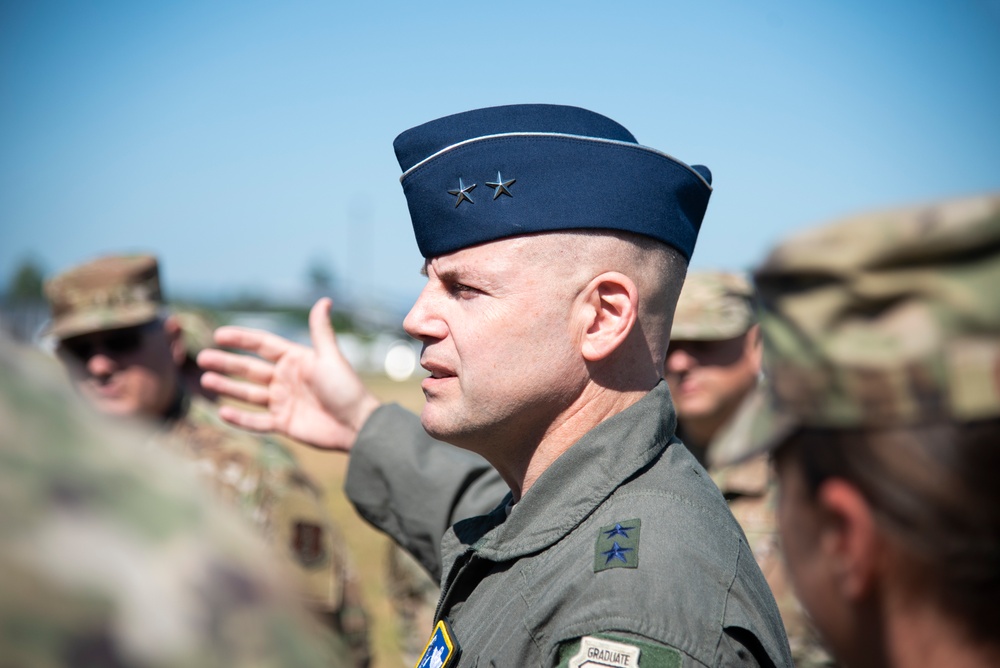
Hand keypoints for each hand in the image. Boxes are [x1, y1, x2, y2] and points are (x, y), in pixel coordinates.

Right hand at [197, 298, 380, 450]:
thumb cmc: (346, 388)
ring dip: (227, 387)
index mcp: (296, 360)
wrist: (357, 425)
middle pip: (249, 369)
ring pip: (248, 394)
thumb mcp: (330, 357)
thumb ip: (321, 330)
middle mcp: (286, 379)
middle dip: (226, 363)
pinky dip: (240, 418)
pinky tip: (222, 412)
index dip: (241, 340)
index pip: (262, 346)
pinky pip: (257, 421)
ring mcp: (283, 402)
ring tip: (206, 381)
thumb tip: (325, 300)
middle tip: (201, 358)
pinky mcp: (284, 424)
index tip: (218, 334)